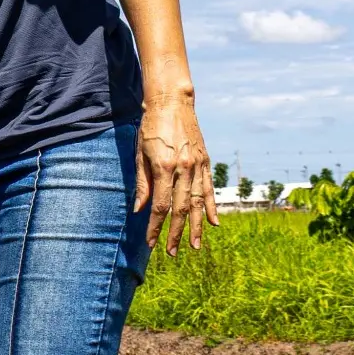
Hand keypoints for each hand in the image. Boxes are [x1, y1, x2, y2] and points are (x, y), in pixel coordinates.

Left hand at [135, 97, 217, 254]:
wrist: (171, 102)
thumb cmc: (150, 127)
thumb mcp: (140, 154)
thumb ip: (142, 183)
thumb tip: (139, 210)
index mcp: (164, 167)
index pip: (160, 206)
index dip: (155, 226)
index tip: (151, 242)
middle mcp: (184, 169)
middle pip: (180, 209)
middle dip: (176, 233)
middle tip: (171, 252)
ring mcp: (197, 166)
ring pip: (198, 203)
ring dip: (197, 227)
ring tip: (195, 246)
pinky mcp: (205, 162)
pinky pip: (209, 189)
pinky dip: (211, 207)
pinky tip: (214, 223)